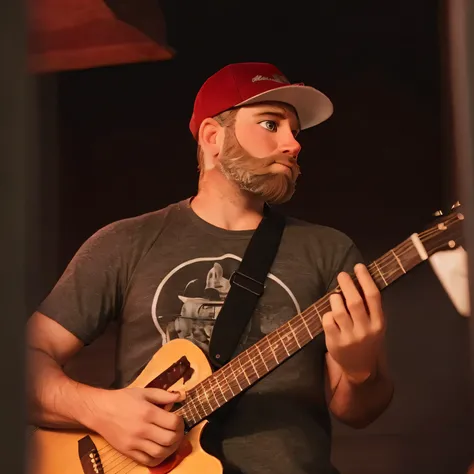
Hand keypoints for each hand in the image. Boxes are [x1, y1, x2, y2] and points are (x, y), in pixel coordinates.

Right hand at [88, 387, 185, 466]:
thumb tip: (182, 397)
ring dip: (171, 449)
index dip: (181, 421)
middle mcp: (142, 429)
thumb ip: (164, 395)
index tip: (179, 418)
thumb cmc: (122, 399)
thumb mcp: (144, 392)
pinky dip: (158, 458)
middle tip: (177, 431)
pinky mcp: (128, 452)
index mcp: (148, 412)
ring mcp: (135, 443)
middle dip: (178, 436)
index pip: (173, 423)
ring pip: (160, 453)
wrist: (99, 410)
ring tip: (171, 441)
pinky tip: (160, 450)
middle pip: (169, 439)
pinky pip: (148, 461)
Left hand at [322, 263, 384, 383]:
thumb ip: (370, 308)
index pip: (373, 296)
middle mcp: (365, 330)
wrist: (361, 369)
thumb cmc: (367, 340)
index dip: (365, 279)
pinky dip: (328, 314)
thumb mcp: (375, 325)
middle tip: (342, 274)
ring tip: (336, 296)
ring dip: (335, 299)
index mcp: (379, 323)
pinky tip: (331, 314)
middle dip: (347, 284)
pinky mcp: (335, 343)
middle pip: (354, 301)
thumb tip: (358, 280)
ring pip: (339, 310)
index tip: (358, 266)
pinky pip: (328, 321)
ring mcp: (350, 337)